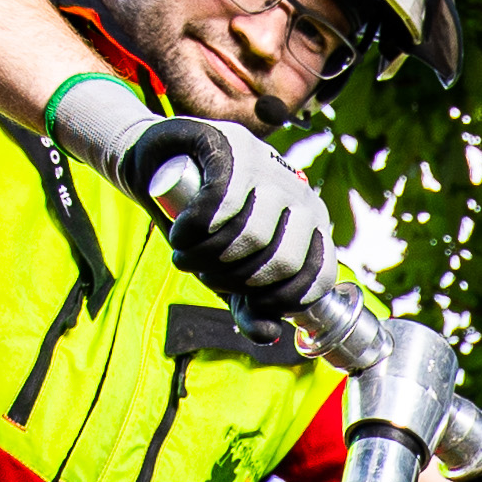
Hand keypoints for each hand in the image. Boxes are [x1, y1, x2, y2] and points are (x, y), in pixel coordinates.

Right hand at [113, 114, 337, 325]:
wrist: (165, 166)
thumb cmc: (207, 226)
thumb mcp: (232, 273)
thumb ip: (252, 309)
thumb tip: (271, 335)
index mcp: (314, 226)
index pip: (317, 278)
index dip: (279, 302)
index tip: (244, 300)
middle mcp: (301, 195)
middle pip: (281, 262)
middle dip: (235, 281)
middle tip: (202, 273)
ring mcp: (272, 168)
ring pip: (251, 235)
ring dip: (208, 258)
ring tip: (185, 255)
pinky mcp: (236, 146)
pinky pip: (224, 202)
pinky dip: (197, 228)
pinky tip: (181, 234)